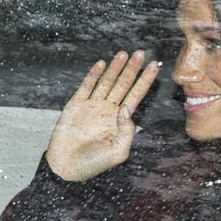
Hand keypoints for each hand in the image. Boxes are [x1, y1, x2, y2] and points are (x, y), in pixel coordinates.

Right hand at [45, 50, 158, 181]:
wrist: (66, 168)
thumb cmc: (94, 163)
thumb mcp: (118, 152)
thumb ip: (127, 131)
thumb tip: (127, 108)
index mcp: (120, 120)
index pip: (136, 95)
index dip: (145, 81)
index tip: (154, 66)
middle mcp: (108, 109)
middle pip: (123, 84)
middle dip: (132, 69)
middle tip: (141, 52)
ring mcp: (92, 106)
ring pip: (106, 82)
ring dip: (115, 68)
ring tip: (124, 53)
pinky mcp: (75, 105)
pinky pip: (86, 86)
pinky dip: (93, 75)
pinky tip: (102, 63)